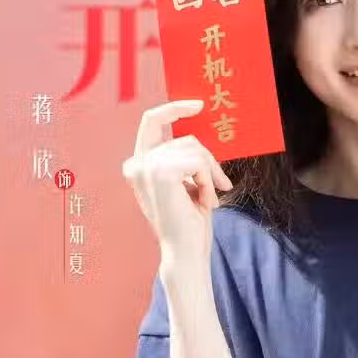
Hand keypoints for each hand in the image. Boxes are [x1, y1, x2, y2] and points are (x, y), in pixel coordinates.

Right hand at [122, 101, 233, 263]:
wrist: (185, 252)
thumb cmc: (189, 222)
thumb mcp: (185, 182)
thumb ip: (184, 157)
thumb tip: (201, 130)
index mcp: (138, 164)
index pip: (152, 120)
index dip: (175, 108)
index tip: (199, 105)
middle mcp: (136, 163)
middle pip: (185, 138)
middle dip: (209, 161)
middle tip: (221, 185)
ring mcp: (146, 167)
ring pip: (195, 149)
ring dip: (210, 174)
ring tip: (207, 199)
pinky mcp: (161, 172)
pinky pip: (199, 161)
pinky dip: (208, 181)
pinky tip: (204, 202)